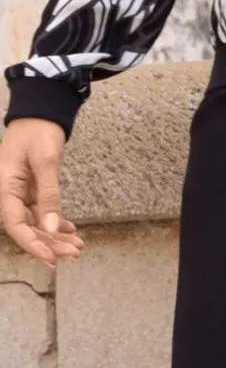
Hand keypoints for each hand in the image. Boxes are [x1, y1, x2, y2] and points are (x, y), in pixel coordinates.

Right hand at [0, 118, 84, 267]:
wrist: (41, 109)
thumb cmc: (39, 130)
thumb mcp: (46, 160)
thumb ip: (48, 195)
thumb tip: (51, 227)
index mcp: (6, 188)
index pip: (16, 225)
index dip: (33, 244)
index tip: (51, 257)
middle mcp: (10, 193)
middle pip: (28, 227)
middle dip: (50, 242)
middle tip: (74, 252)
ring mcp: (21, 191)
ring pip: (36, 220)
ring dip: (55, 234)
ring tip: (77, 245)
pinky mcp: (32, 187)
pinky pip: (41, 209)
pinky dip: (55, 220)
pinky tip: (69, 229)